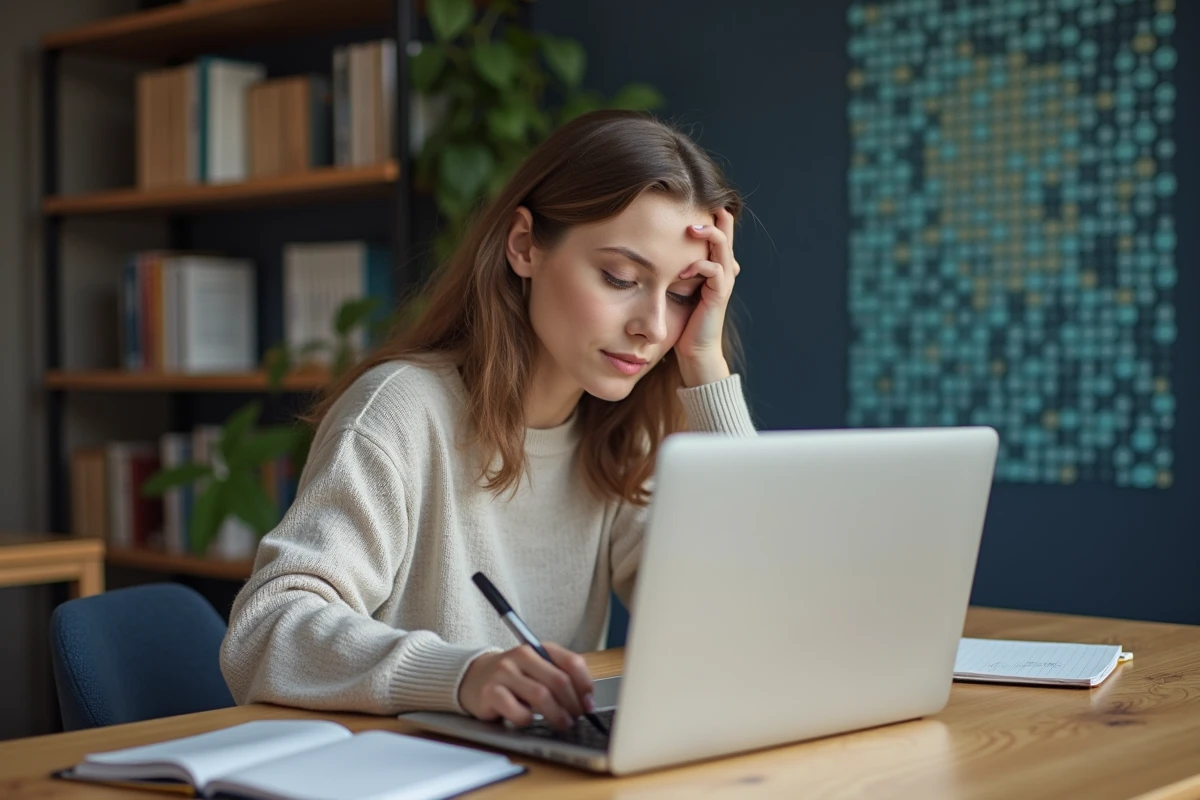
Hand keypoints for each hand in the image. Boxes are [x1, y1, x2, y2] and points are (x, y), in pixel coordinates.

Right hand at [458, 643, 595, 730]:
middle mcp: (522, 655)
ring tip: (561, 724)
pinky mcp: (490, 692)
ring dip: (556, 715)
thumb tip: (586, 703)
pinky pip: (516, 709)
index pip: (571, 662)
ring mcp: (504, 672)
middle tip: (576, 719)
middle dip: (572, 704)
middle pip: (558, 680)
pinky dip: (527, 719)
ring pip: (540, 695)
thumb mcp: (538, 669)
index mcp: (539, 647)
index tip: (589, 704)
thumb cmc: (514, 677)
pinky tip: (529, 720)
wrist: (474, 677)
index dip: (585, 685)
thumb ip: (561, 678)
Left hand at [675, 207, 740, 386]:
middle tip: (693, 203)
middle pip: (724, 232)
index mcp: (711, 264)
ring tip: (691, 228)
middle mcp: (721, 268)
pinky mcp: (719, 296)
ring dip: (708, 235)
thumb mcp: (673, 285)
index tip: (687, 198)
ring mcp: (722, 282)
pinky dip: (700, 266)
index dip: (707, 214)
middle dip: (712, 216)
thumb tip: (644, 245)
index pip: (714, 231)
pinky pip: (716, 272)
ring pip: (723, 248)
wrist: (694, 350)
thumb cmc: (680, 318)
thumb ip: (669, 266)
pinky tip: (683, 270)